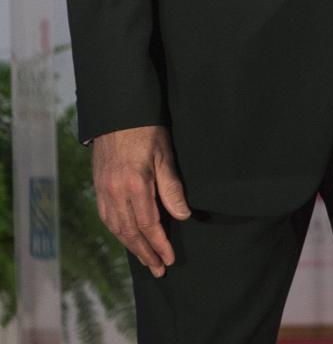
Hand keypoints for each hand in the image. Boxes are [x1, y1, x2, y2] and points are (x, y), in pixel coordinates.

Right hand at [92, 125, 190, 276]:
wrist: (118, 113)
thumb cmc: (147, 130)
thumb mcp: (165, 155)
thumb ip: (171, 188)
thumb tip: (182, 216)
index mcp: (135, 185)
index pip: (149, 225)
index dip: (159, 244)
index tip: (169, 259)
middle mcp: (115, 193)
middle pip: (131, 232)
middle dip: (146, 253)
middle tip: (159, 269)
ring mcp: (104, 191)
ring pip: (117, 228)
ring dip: (132, 246)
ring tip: (146, 259)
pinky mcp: (99, 187)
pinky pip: (107, 218)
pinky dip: (118, 232)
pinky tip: (127, 238)